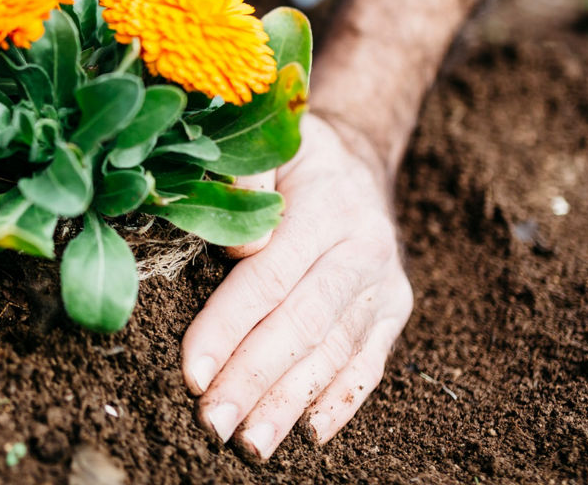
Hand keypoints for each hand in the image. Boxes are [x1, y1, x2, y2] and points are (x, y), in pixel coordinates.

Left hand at [181, 114, 412, 458]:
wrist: (357, 157)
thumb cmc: (291, 156)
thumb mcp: (270, 142)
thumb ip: (246, 176)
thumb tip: (238, 245)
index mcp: (326, 206)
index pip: (269, 278)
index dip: (228, 329)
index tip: (193, 374)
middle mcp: (362, 248)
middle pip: (301, 325)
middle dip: (253, 380)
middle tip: (212, 424)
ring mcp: (384, 283)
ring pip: (334, 352)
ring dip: (290, 404)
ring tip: (251, 445)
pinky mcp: (395, 308)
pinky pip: (370, 362)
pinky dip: (342, 401)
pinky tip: (310, 435)